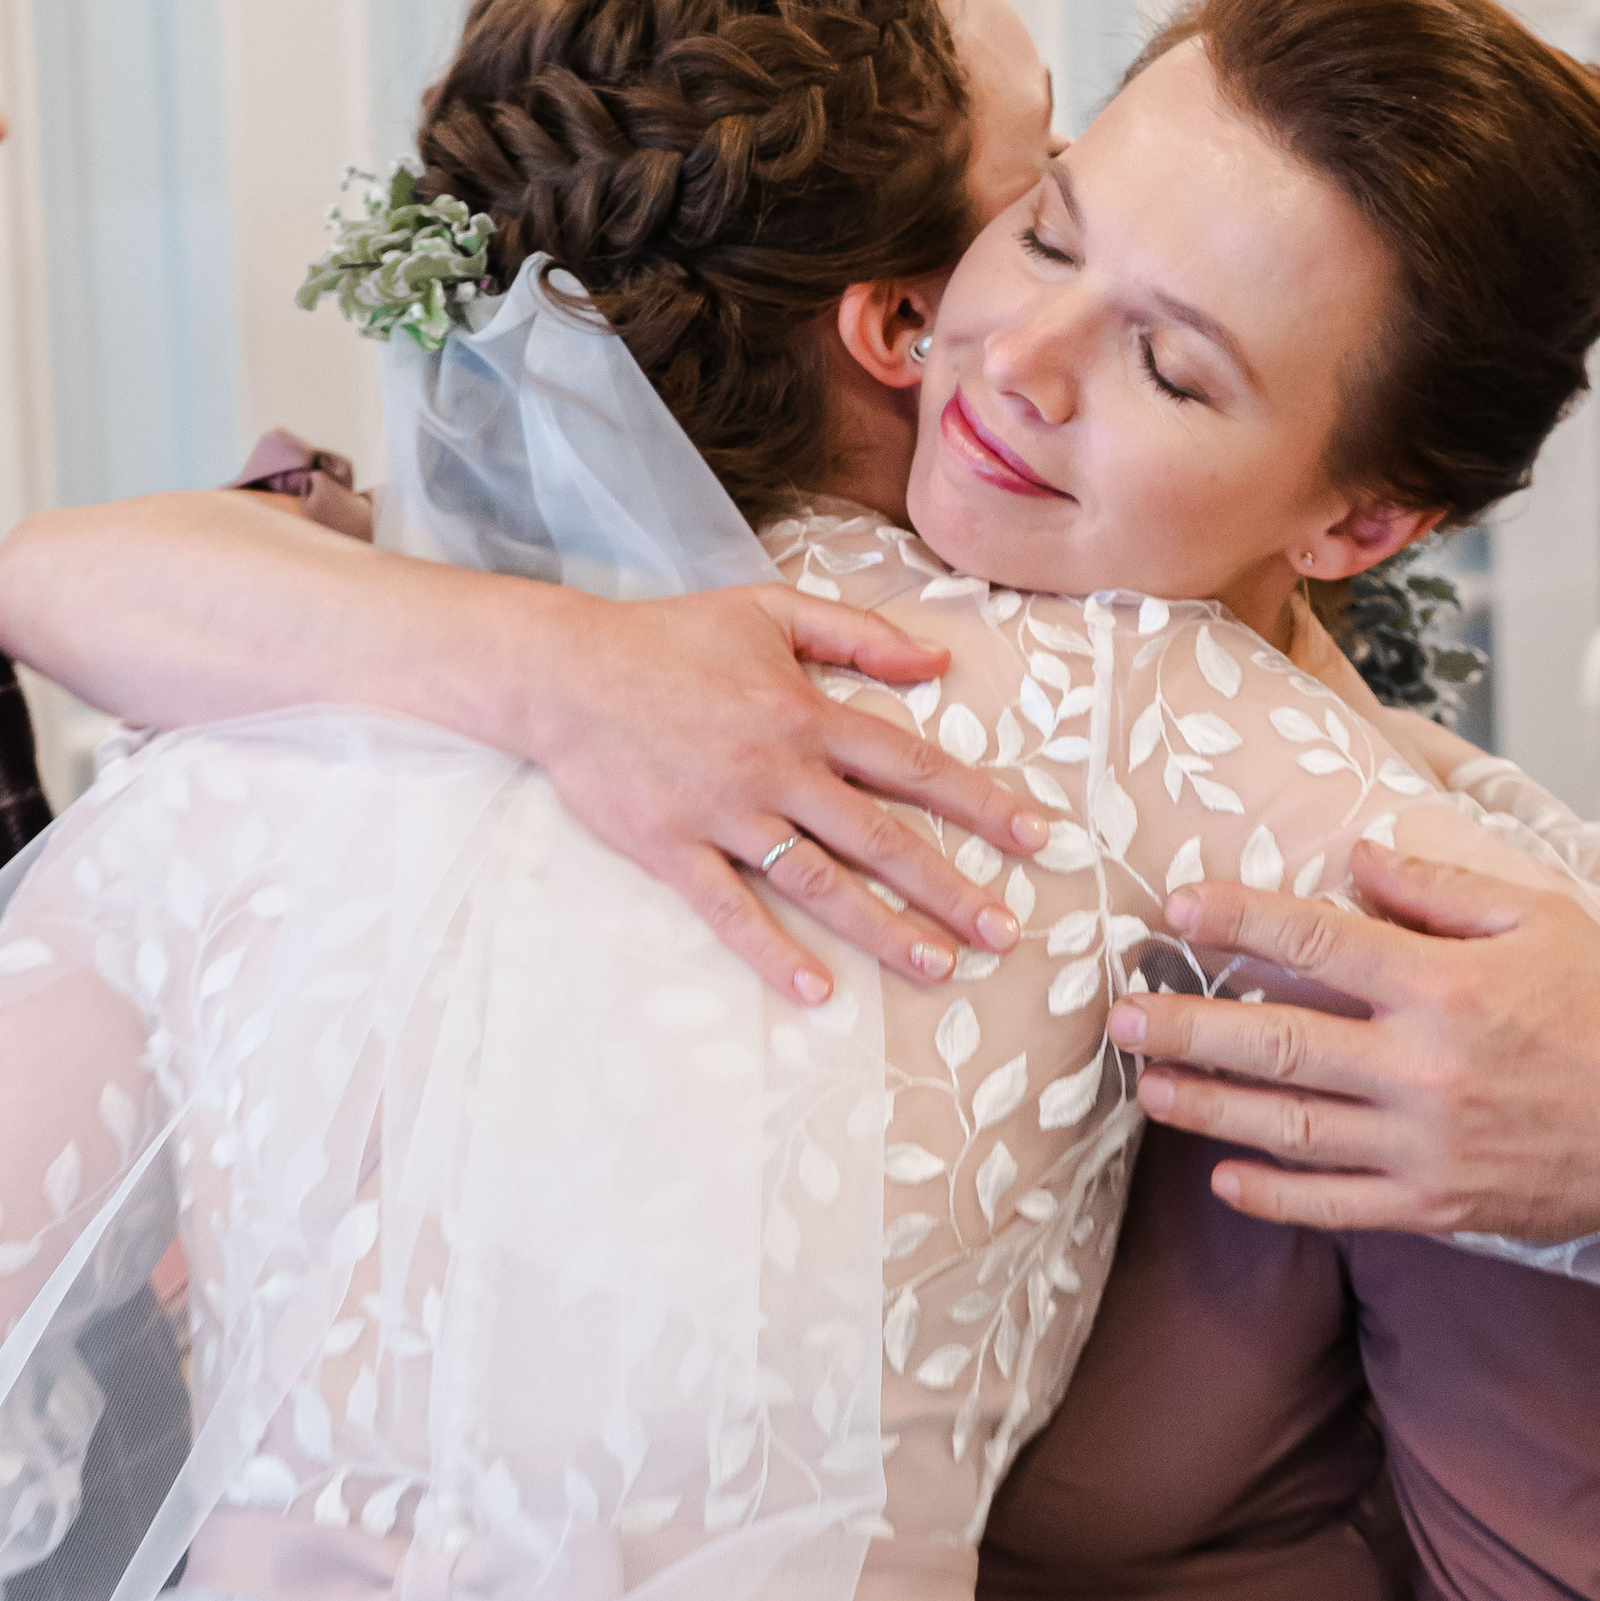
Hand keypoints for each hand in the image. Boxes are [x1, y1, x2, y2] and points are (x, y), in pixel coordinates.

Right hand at [515, 583, 1049, 1009]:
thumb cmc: (670, 637)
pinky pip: (730, 910)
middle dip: (950, 886)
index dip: (981, 801)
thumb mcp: (769, 611)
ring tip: (939, 966)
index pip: (912, 764)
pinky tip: (817, 989)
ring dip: (882, 928)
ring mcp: (725, 813)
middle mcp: (776, 767)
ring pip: (819, 881)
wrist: (562, 669)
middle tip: (1005, 932)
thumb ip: (857, 634)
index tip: (1037, 836)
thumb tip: (937, 661)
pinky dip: (772, 950)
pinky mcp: (672, 848)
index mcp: (805, 711)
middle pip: (881, 836)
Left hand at [1109, 837, 1599, 1238]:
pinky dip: (1273, 1195)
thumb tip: (1358, 860)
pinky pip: (1338, 1207)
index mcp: (1448, 986)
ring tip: (1145, 1088)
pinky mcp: (1443, 1207)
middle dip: (1187, 1028)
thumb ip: (1442, 887)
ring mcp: (1430, 1148)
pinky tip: (1223, 1177)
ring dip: (1206, 1109)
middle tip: (1118, 1014)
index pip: (1316, 944)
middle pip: (1277, 1044)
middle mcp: (1427, 1070)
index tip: (1176, 909)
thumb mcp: (1544, 917)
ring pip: (1289, 1130)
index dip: (1237, 922)